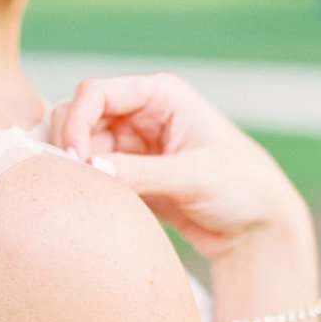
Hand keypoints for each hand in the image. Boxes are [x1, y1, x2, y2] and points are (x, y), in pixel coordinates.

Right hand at [49, 74, 310, 261]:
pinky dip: (82, 187)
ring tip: (83, 198)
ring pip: (77, 148)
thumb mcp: (195, 176)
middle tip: (72, 183)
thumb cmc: (241, 189)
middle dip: (66, 145)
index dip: (75, 122)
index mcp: (160, 94)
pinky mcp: (126, 175)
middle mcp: (139, 113)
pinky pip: (89, 175)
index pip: (95, 93)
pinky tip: (90, 208)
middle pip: (76, 116)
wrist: (254, 228)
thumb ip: (143, 173)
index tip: (76, 161)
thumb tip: (92, 169)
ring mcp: (130, 145)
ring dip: (72, 169)